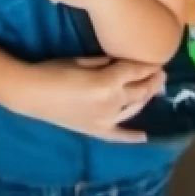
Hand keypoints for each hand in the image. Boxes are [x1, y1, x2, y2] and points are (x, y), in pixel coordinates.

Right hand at [19, 57, 163, 141]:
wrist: (32, 94)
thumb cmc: (55, 70)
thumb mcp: (83, 61)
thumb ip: (106, 62)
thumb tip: (122, 62)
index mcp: (108, 82)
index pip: (135, 71)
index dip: (148, 64)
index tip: (158, 58)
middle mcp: (112, 103)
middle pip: (140, 90)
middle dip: (153, 80)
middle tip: (162, 72)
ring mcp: (106, 120)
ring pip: (134, 108)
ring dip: (147, 97)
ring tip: (156, 88)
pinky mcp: (96, 131)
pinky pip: (118, 135)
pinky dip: (132, 137)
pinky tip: (144, 136)